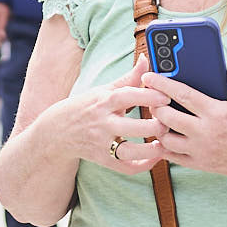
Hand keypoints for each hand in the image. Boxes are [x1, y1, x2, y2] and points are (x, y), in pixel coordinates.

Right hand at [28, 64, 170, 173]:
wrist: (57, 131)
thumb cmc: (85, 107)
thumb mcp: (104, 90)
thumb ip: (129, 77)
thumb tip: (146, 58)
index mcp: (103, 102)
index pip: (127, 96)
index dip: (149, 95)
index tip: (167, 96)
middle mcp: (102, 123)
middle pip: (132, 127)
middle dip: (155, 126)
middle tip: (169, 121)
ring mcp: (102, 144)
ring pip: (130, 151)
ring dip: (151, 150)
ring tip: (164, 143)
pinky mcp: (103, 160)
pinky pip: (126, 167)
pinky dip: (143, 165)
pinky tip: (155, 156)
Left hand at [156, 54, 226, 184]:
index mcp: (216, 112)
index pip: (182, 94)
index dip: (162, 84)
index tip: (148, 76)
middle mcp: (205, 132)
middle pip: (168, 117)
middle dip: (155, 106)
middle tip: (151, 98)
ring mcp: (201, 150)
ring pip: (166, 139)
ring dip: (158, 127)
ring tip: (158, 117)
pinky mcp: (200, 164)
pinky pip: (173, 157)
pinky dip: (164, 147)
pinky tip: (162, 137)